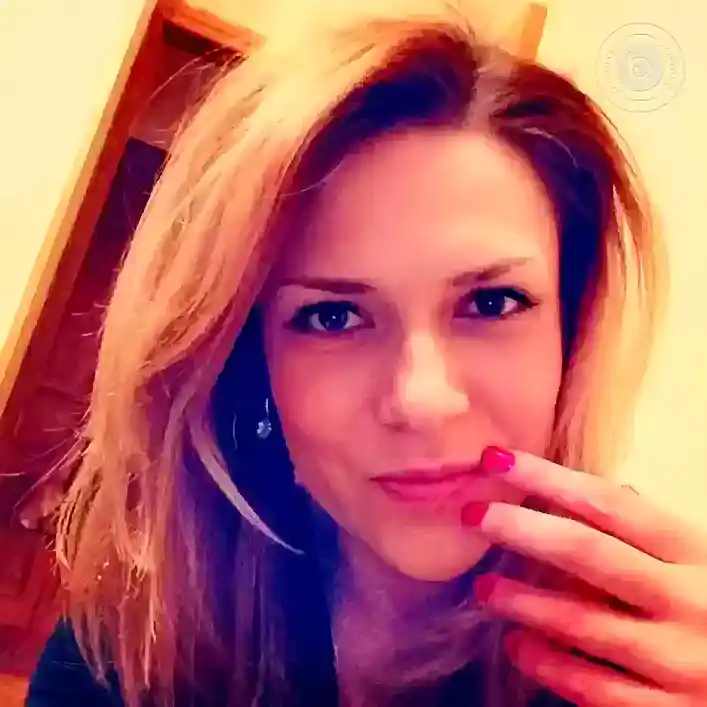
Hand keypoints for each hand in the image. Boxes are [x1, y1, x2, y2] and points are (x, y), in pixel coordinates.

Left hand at [464, 448, 706, 706]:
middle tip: (473, 516)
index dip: (546, 478)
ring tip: (485, 590)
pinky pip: (594, 690)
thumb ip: (655, 532)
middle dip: (522, 529)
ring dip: (523, 602)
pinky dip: (548, 666)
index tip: (495, 459)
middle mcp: (686, 601)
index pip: (607, 503)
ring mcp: (677, 661)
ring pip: (582, 624)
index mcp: (694, 552)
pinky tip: (517, 645)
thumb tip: (599, 491)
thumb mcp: (705, 559)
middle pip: (587, 553)